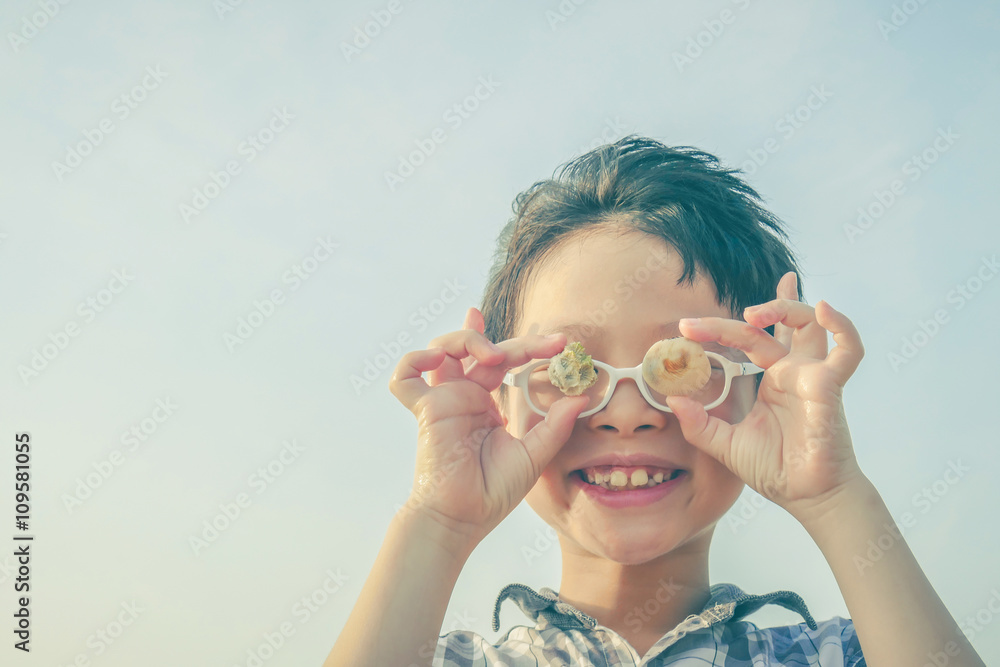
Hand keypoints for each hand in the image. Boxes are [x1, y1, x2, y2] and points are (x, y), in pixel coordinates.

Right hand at [389, 307, 587, 547]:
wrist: (464, 518)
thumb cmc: (493, 492)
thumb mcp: (534, 455)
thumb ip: (555, 426)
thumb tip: (581, 397)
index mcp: (485, 404)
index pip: (502, 361)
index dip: (526, 345)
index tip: (559, 343)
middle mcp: (463, 396)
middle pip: (479, 348)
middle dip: (515, 341)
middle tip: (549, 345)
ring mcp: (442, 400)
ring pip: (441, 347)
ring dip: (466, 339)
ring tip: (494, 356)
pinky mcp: (425, 410)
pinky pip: (403, 377)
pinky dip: (415, 360)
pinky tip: (439, 360)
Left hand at [664, 272, 868, 521]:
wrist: (806, 496)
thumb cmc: (774, 470)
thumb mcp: (724, 445)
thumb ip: (699, 424)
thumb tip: (671, 400)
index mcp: (770, 380)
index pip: (746, 341)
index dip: (718, 329)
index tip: (685, 327)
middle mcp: (792, 371)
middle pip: (773, 326)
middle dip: (741, 315)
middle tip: (698, 323)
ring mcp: (811, 376)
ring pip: (808, 324)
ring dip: (785, 307)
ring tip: (753, 313)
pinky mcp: (830, 386)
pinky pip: (848, 351)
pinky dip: (842, 327)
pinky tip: (824, 309)